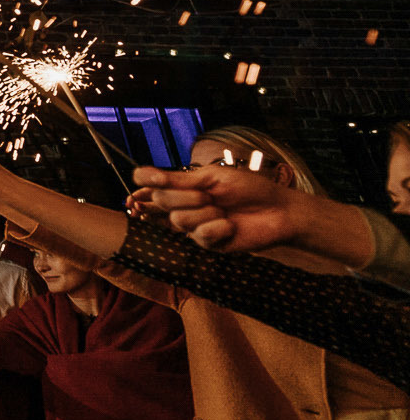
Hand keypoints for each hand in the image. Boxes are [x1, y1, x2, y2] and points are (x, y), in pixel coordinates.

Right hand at [129, 163, 315, 252]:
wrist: (279, 211)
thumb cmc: (249, 188)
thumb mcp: (211, 177)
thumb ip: (176, 180)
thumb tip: (143, 175)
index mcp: (184, 187)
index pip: (150, 187)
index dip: (142, 188)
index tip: (140, 190)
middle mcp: (185, 206)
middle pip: (161, 202)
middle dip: (185, 196)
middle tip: (209, 195)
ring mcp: (195, 226)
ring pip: (178, 220)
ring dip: (204, 213)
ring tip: (223, 211)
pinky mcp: (208, 244)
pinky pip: (198, 236)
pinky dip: (216, 228)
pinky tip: (231, 226)